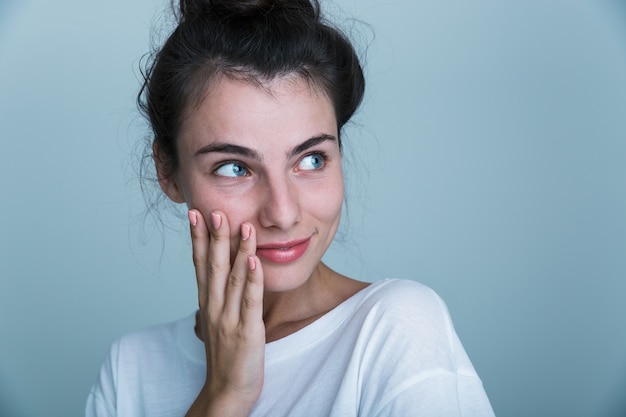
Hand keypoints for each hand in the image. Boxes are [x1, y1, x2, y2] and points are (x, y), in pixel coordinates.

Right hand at [186, 209, 264, 416]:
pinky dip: (250, 280)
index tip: (195, 214)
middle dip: (212, 237)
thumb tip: (221, 276)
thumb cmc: (227, 355)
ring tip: (240, 225)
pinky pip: (249, 301)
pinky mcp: (247, 332)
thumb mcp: (219, 321)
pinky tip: (253, 261)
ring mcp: (229, 319)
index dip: (197, 239)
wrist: (227, 391)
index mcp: (208, 303)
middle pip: (211, 266)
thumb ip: (219, 298)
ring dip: (235, 250)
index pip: (199, 265)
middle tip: (212, 209)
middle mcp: (214, 308)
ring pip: (231, 278)